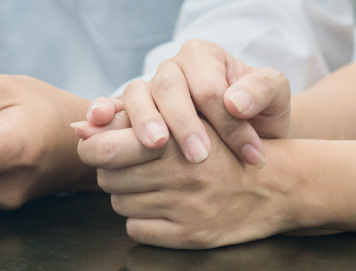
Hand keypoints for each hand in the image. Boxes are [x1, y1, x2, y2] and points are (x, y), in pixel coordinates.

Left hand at [78, 115, 297, 248]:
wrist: (276, 185)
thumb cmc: (223, 146)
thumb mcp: (188, 120)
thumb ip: (135, 120)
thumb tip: (79, 127)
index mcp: (176, 138)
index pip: (104, 148)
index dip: (93, 147)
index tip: (98, 146)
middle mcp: (181, 174)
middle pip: (107, 178)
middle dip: (112, 171)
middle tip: (132, 167)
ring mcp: (186, 208)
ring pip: (119, 204)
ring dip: (128, 195)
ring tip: (153, 186)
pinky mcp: (190, 236)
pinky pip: (137, 230)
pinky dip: (142, 221)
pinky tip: (163, 208)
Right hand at [80, 39, 291, 166]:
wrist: (246, 135)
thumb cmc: (261, 115)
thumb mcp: (276, 98)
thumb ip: (264, 89)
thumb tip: (235, 102)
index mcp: (203, 55)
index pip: (209, 85)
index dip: (227, 119)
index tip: (248, 152)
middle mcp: (170, 67)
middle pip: (169, 87)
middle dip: (184, 122)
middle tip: (199, 156)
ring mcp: (147, 88)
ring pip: (137, 95)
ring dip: (145, 120)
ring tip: (157, 145)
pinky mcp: (130, 112)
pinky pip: (112, 108)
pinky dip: (101, 112)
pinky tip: (93, 124)